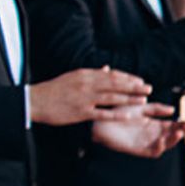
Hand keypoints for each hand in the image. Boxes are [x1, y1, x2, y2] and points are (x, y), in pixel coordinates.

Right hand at [27, 66, 152, 125]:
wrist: (35, 101)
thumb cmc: (55, 89)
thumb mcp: (73, 77)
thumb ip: (92, 74)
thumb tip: (107, 69)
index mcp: (85, 75)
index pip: (111, 75)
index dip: (127, 78)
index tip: (140, 81)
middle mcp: (87, 85)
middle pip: (115, 85)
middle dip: (134, 87)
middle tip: (149, 88)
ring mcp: (84, 99)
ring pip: (111, 98)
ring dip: (129, 99)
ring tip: (143, 100)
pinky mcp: (80, 112)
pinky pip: (102, 114)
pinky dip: (116, 114)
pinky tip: (129, 116)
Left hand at [89, 102, 184, 157]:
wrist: (100, 120)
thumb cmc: (117, 112)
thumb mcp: (140, 107)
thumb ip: (156, 108)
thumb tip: (173, 110)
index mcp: (153, 124)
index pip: (171, 126)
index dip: (181, 124)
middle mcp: (152, 135)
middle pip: (171, 136)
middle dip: (181, 132)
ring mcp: (146, 143)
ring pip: (165, 145)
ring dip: (173, 140)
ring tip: (178, 133)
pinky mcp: (138, 149)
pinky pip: (152, 152)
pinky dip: (159, 148)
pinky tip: (161, 140)